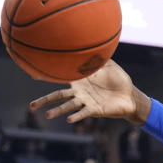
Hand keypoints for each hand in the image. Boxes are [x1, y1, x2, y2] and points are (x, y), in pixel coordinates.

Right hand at [29, 60, 143, 123]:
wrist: (130, 95)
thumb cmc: (118, 79)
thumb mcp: (108, 64)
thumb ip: (97, 56)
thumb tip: (89, 43)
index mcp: (79, 81)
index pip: (60, 78)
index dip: (47, 76)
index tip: (32, 76)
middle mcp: (79, 93)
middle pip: (58, 96)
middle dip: (44, 101)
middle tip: (31, 106)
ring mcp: (86, 102)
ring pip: (68, 106)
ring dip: (58, 110)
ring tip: (47, 115)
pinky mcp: (95, 110)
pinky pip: (84, 113)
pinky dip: (77, 116)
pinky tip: (69, 120)